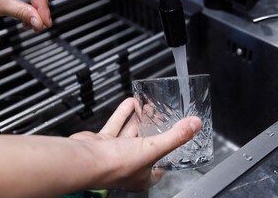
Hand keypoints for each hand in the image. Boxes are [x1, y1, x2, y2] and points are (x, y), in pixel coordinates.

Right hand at [70, 98, 201, 190]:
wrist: (82, 160)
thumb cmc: (114, 165)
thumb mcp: (153, 149)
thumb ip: (176, 136)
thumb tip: (194, 125)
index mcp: (143, 175)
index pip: (162, 165)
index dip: (170, 152)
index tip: (176, 139)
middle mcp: (129, 166)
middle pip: (146, 144)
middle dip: (154, 128)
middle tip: (162, 115)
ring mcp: (114, 153)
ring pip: (130, 133)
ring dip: (139, 118)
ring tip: (148, 105)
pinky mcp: (102, 143)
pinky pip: (116, 126)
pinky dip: (123, 114)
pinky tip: (130, 103)